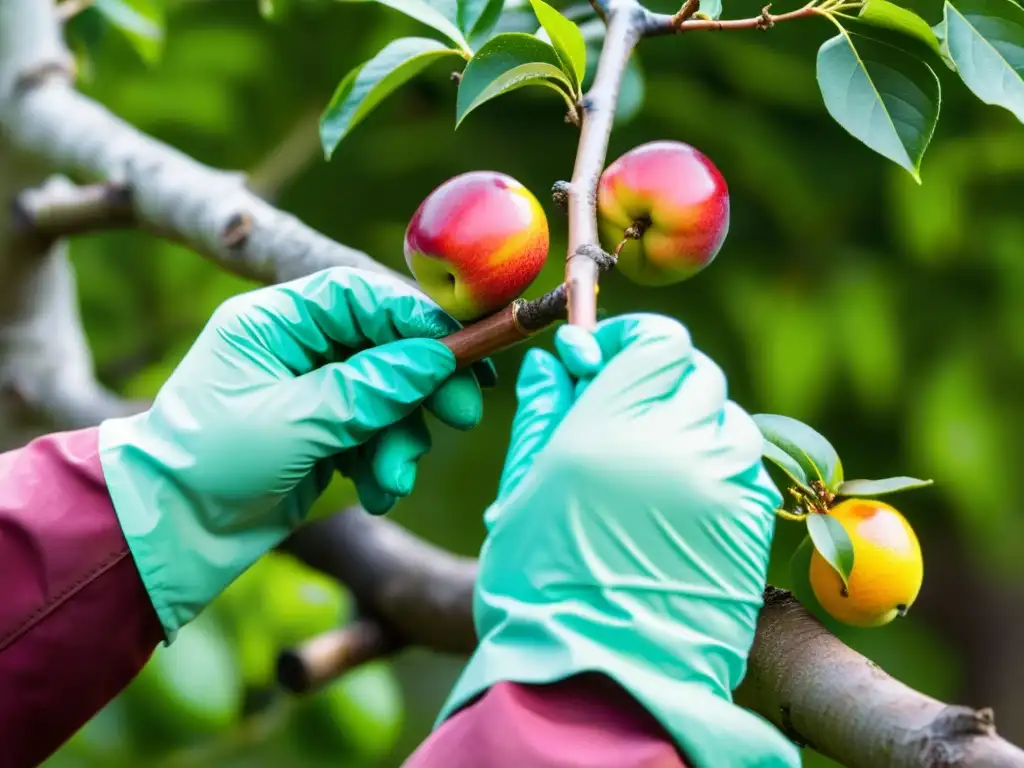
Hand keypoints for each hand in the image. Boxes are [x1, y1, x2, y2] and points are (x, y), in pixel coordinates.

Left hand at [99, 267, 492, 638]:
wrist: (168, 537)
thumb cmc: (211, 464)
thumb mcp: (294, 423)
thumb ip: (370, 388)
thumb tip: (438, 358)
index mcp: (272, 322)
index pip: (357, 295)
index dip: (413, 315)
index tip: (460, 347)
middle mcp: (294, 347)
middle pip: (382, 344)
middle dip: (423, 384)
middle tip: (464, 413)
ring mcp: (310, 391)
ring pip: (386, 394)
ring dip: (402, 438)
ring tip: (394, 479)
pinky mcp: (321, 432)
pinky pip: (374, 431)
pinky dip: (383, 460)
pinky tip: (379, 492)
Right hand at [438, 314, 799, 767]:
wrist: (598, 674)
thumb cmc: (540, 581)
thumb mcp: (523, 488)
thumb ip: (545, 412)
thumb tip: (557, 363)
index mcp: (612, 425)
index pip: (657, 341)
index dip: (632, 338)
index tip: (603, 357)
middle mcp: (679, 443)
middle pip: (696, 373)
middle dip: (660, 379)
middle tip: (623, 412)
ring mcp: (725, 484)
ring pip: (726, 419)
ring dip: (692, 423)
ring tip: (651, 464)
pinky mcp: (751, 525)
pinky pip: (745, 468)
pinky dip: (716, 465)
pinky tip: (679, 501)